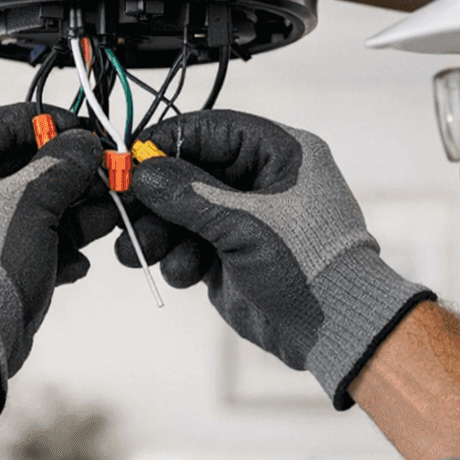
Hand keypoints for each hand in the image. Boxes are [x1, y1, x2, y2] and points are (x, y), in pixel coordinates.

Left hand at [0, 104, 112, 415]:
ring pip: (5, 219)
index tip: (73, 129)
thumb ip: (60, 166)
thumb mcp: (29, 203)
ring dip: (58, 218)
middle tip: (96, 178)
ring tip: (100, 221)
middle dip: (56, 179)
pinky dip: (38, 253)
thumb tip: (80, 147)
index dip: (33, 123)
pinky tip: (75, 262)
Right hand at [121, 110, 432, 407]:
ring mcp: (246, 218)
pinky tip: (185, 273)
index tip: (131, 156)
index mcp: (281, 154)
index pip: (214, 129)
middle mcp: (262, 180)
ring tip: (140, 251)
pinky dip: (179, 258)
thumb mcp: (246, 223)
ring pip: (184, 211)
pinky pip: (190, 245)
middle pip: (191, 171)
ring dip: (159, 231)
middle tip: (124, 209)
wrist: (335, 330)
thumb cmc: (310, 265)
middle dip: (156, 196)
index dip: (169, 140)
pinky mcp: (232, 254)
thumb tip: (143, 171)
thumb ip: (189, 195)